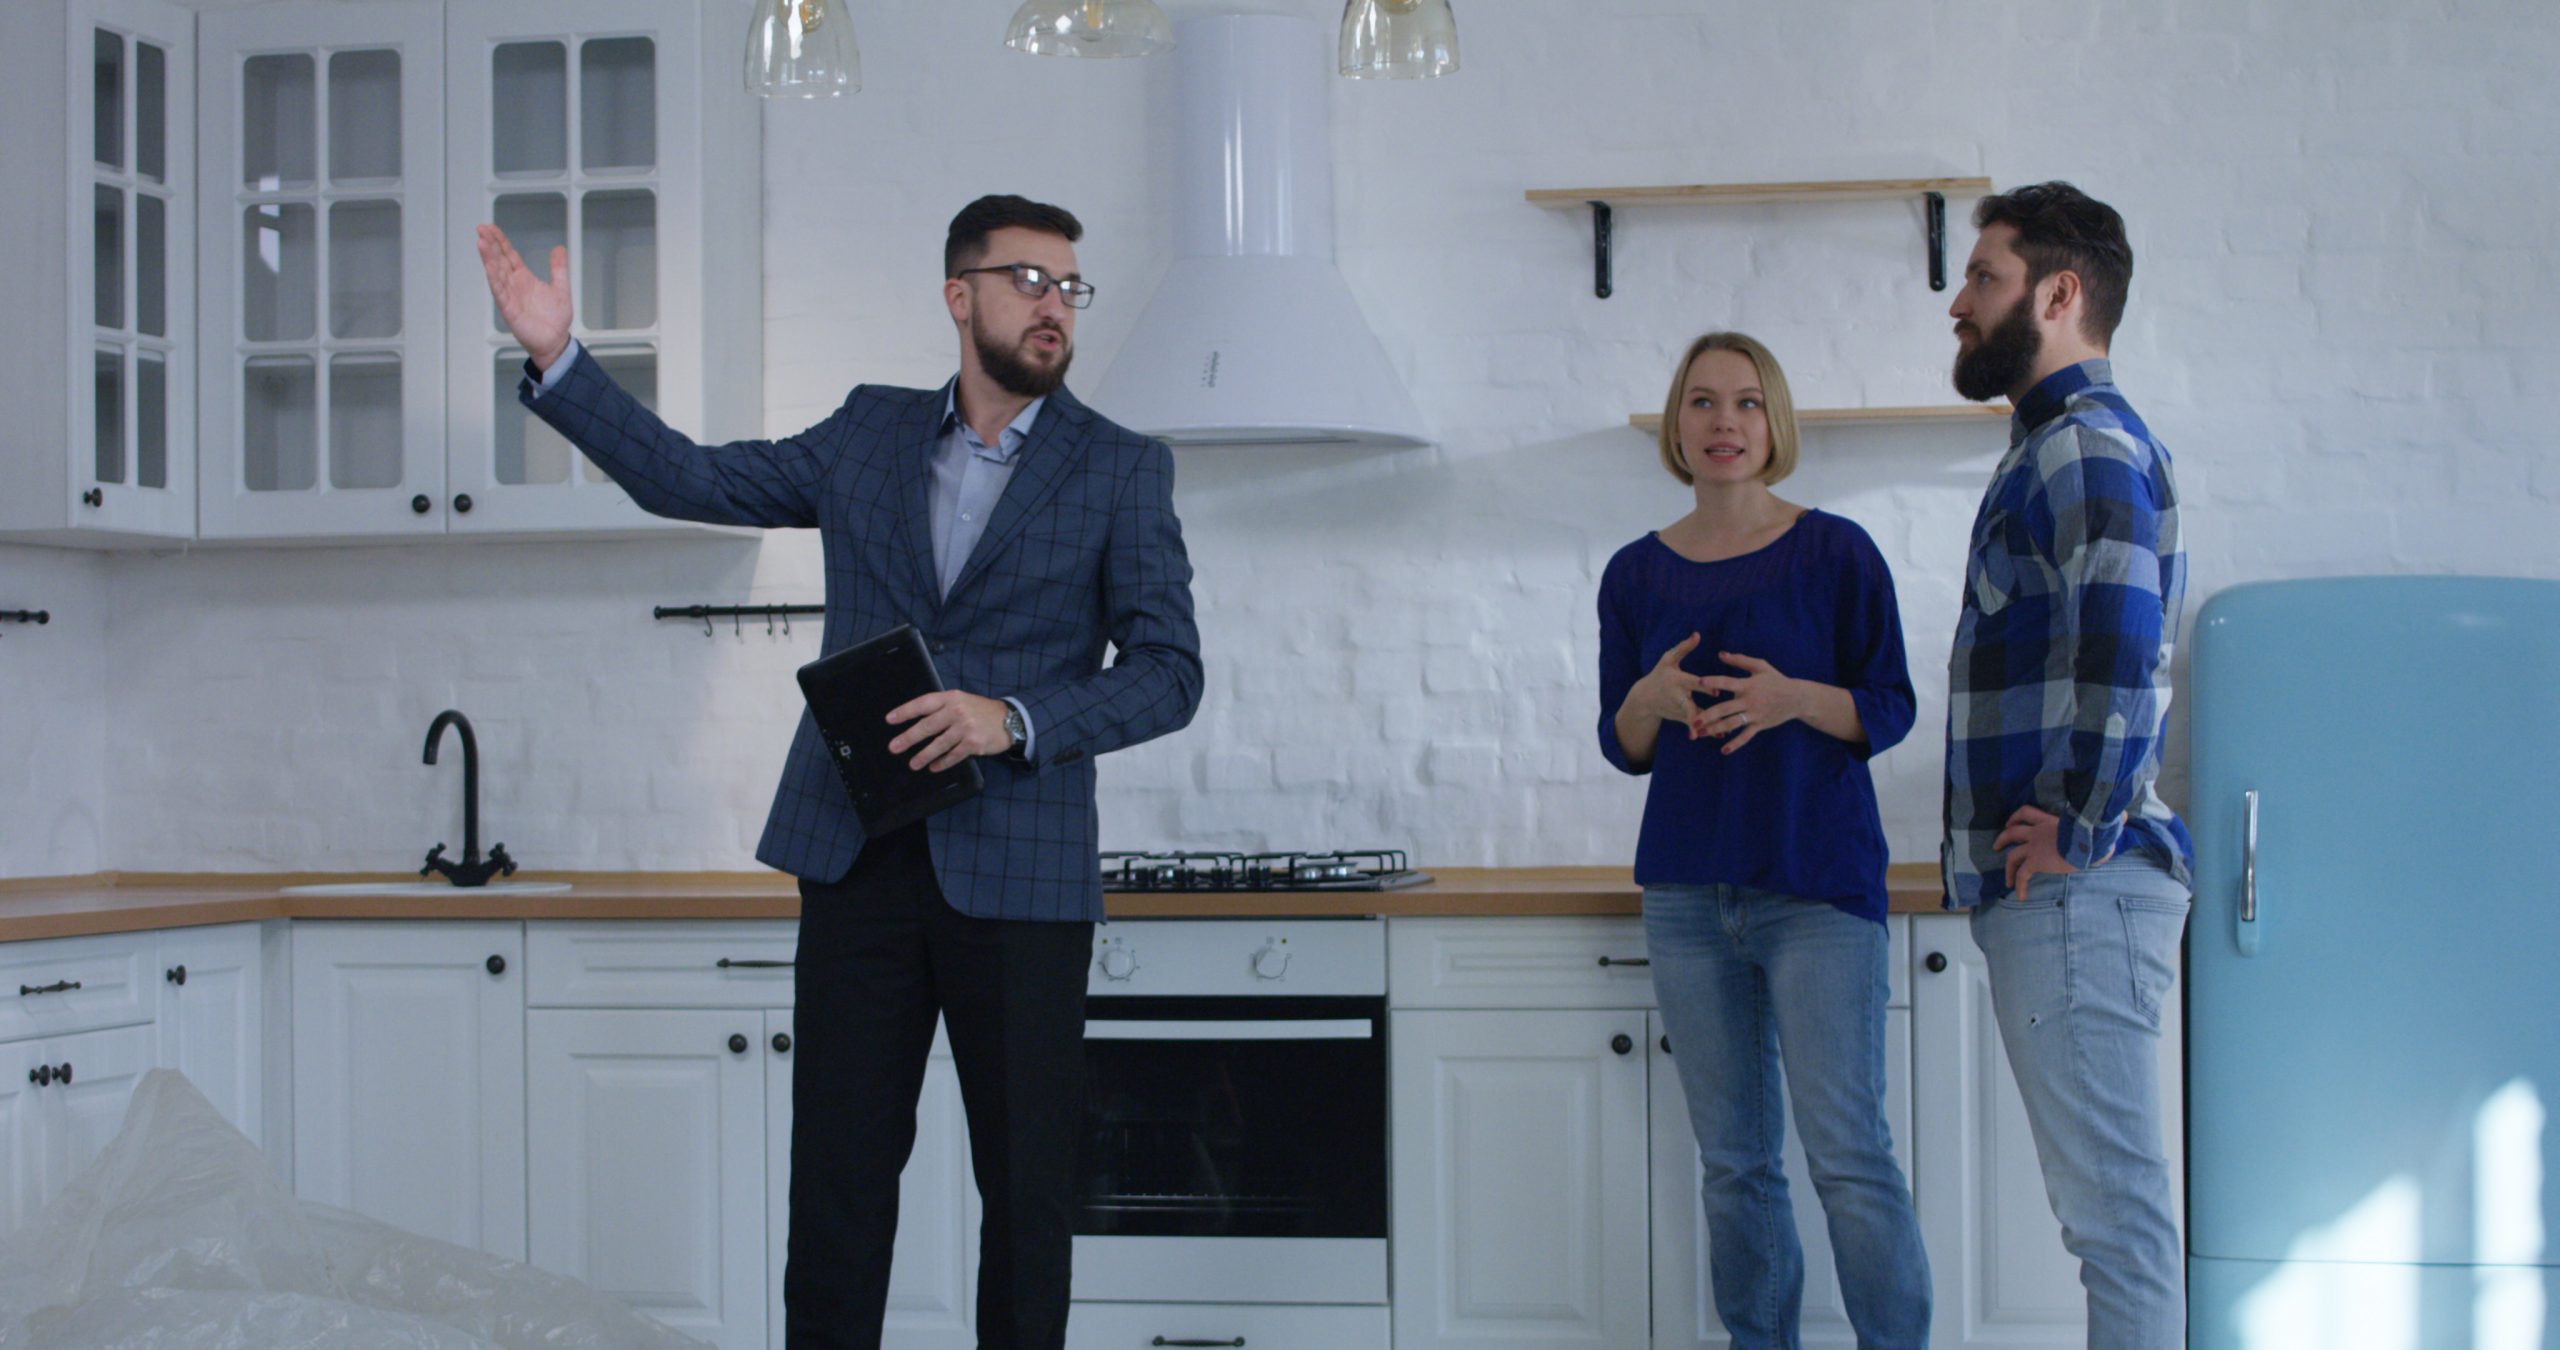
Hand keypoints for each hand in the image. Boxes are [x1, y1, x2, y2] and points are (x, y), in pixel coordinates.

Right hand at [474, 224, 572, 370]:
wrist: (556, 341)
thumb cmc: (555, 319)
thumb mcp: (561, 287)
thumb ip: (559, 268)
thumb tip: (559, 248)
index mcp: (524, 278)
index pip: (508, 255)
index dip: (500, 241)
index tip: (490, 228)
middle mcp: (514, 285)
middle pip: (499, 260)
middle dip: (490, 244)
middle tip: (481, 229)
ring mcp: (510, 296)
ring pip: (496, 273)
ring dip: (488, 258)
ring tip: (481, 242)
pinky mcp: (509, 310)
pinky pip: (500, 292)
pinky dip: (494, 279)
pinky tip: (489, 267)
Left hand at [886, 690, 1014, 773]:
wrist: (1010, 720)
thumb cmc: (981, 711)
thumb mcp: (962, 701)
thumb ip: (942, 708)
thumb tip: (918, 721)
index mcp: (951, 698)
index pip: (923, 704)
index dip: (905, 711)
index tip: (890, 720)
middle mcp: (957, 711)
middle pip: (927, 726)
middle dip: (908, 738)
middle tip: (894, 747)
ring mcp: (965, 728)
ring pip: (938, 744)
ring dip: (923, 755)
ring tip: (913, 764)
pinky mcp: (973, 743)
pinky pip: (953, 755)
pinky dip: (942, 763)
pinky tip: (933, 767)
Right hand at [1626, 633, 1711, 731]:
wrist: (1645, 698)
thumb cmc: (1660, 674)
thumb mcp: (1668, 659)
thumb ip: (1684, 647)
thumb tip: (1697, 634)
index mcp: (1677, 680)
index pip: (1692, 683)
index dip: (1704, 687)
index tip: (1717, 691)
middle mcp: (1678, 697)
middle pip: (1690, 706)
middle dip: (1700, 713)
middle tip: (1714, 718)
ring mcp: (1679, 709)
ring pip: (1694, 719)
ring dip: (1706, 726)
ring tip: (1720, 733)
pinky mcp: (1681, 718)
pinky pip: (1696, 724)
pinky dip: (1706, 730)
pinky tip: (1720, 735)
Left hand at [1694, 652, 1803, 753]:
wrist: (1797, 698)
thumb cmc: (1776, 679)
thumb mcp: (1761, 666)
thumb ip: (1740, 660)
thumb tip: (1721, 654)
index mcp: (1748, 685)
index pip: (1728, 682)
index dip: (1714, 681)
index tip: (1700, 682)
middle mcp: (1750, 701)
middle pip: (1726, 709)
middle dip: (1708, 715)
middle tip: (1693, 721)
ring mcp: (1755, 715)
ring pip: (1732, 724)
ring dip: (1715, 729)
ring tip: (1700, 734)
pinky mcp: (1760, 725)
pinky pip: (1746, 736)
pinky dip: (1735, 744)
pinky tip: (1723, 750)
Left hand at [1994, 805, 2109, 895]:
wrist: (2089, 840)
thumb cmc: (2096, 831)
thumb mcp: (2097, 822)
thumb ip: (2103, 820)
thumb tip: (2125, 816)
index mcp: (2049, 821)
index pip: (2027, 812)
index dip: (2016, 816)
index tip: (2012, 822)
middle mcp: (2037, 832)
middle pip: (2013, 831)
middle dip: (2003, 838)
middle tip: (1997, 846)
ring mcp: (2034, 847)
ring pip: (2011, 856)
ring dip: (2007, 868)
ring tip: (2007, 880)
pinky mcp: (2035, 861)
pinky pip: (2022, 875)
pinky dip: (2019, 886)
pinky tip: (2020, 897)